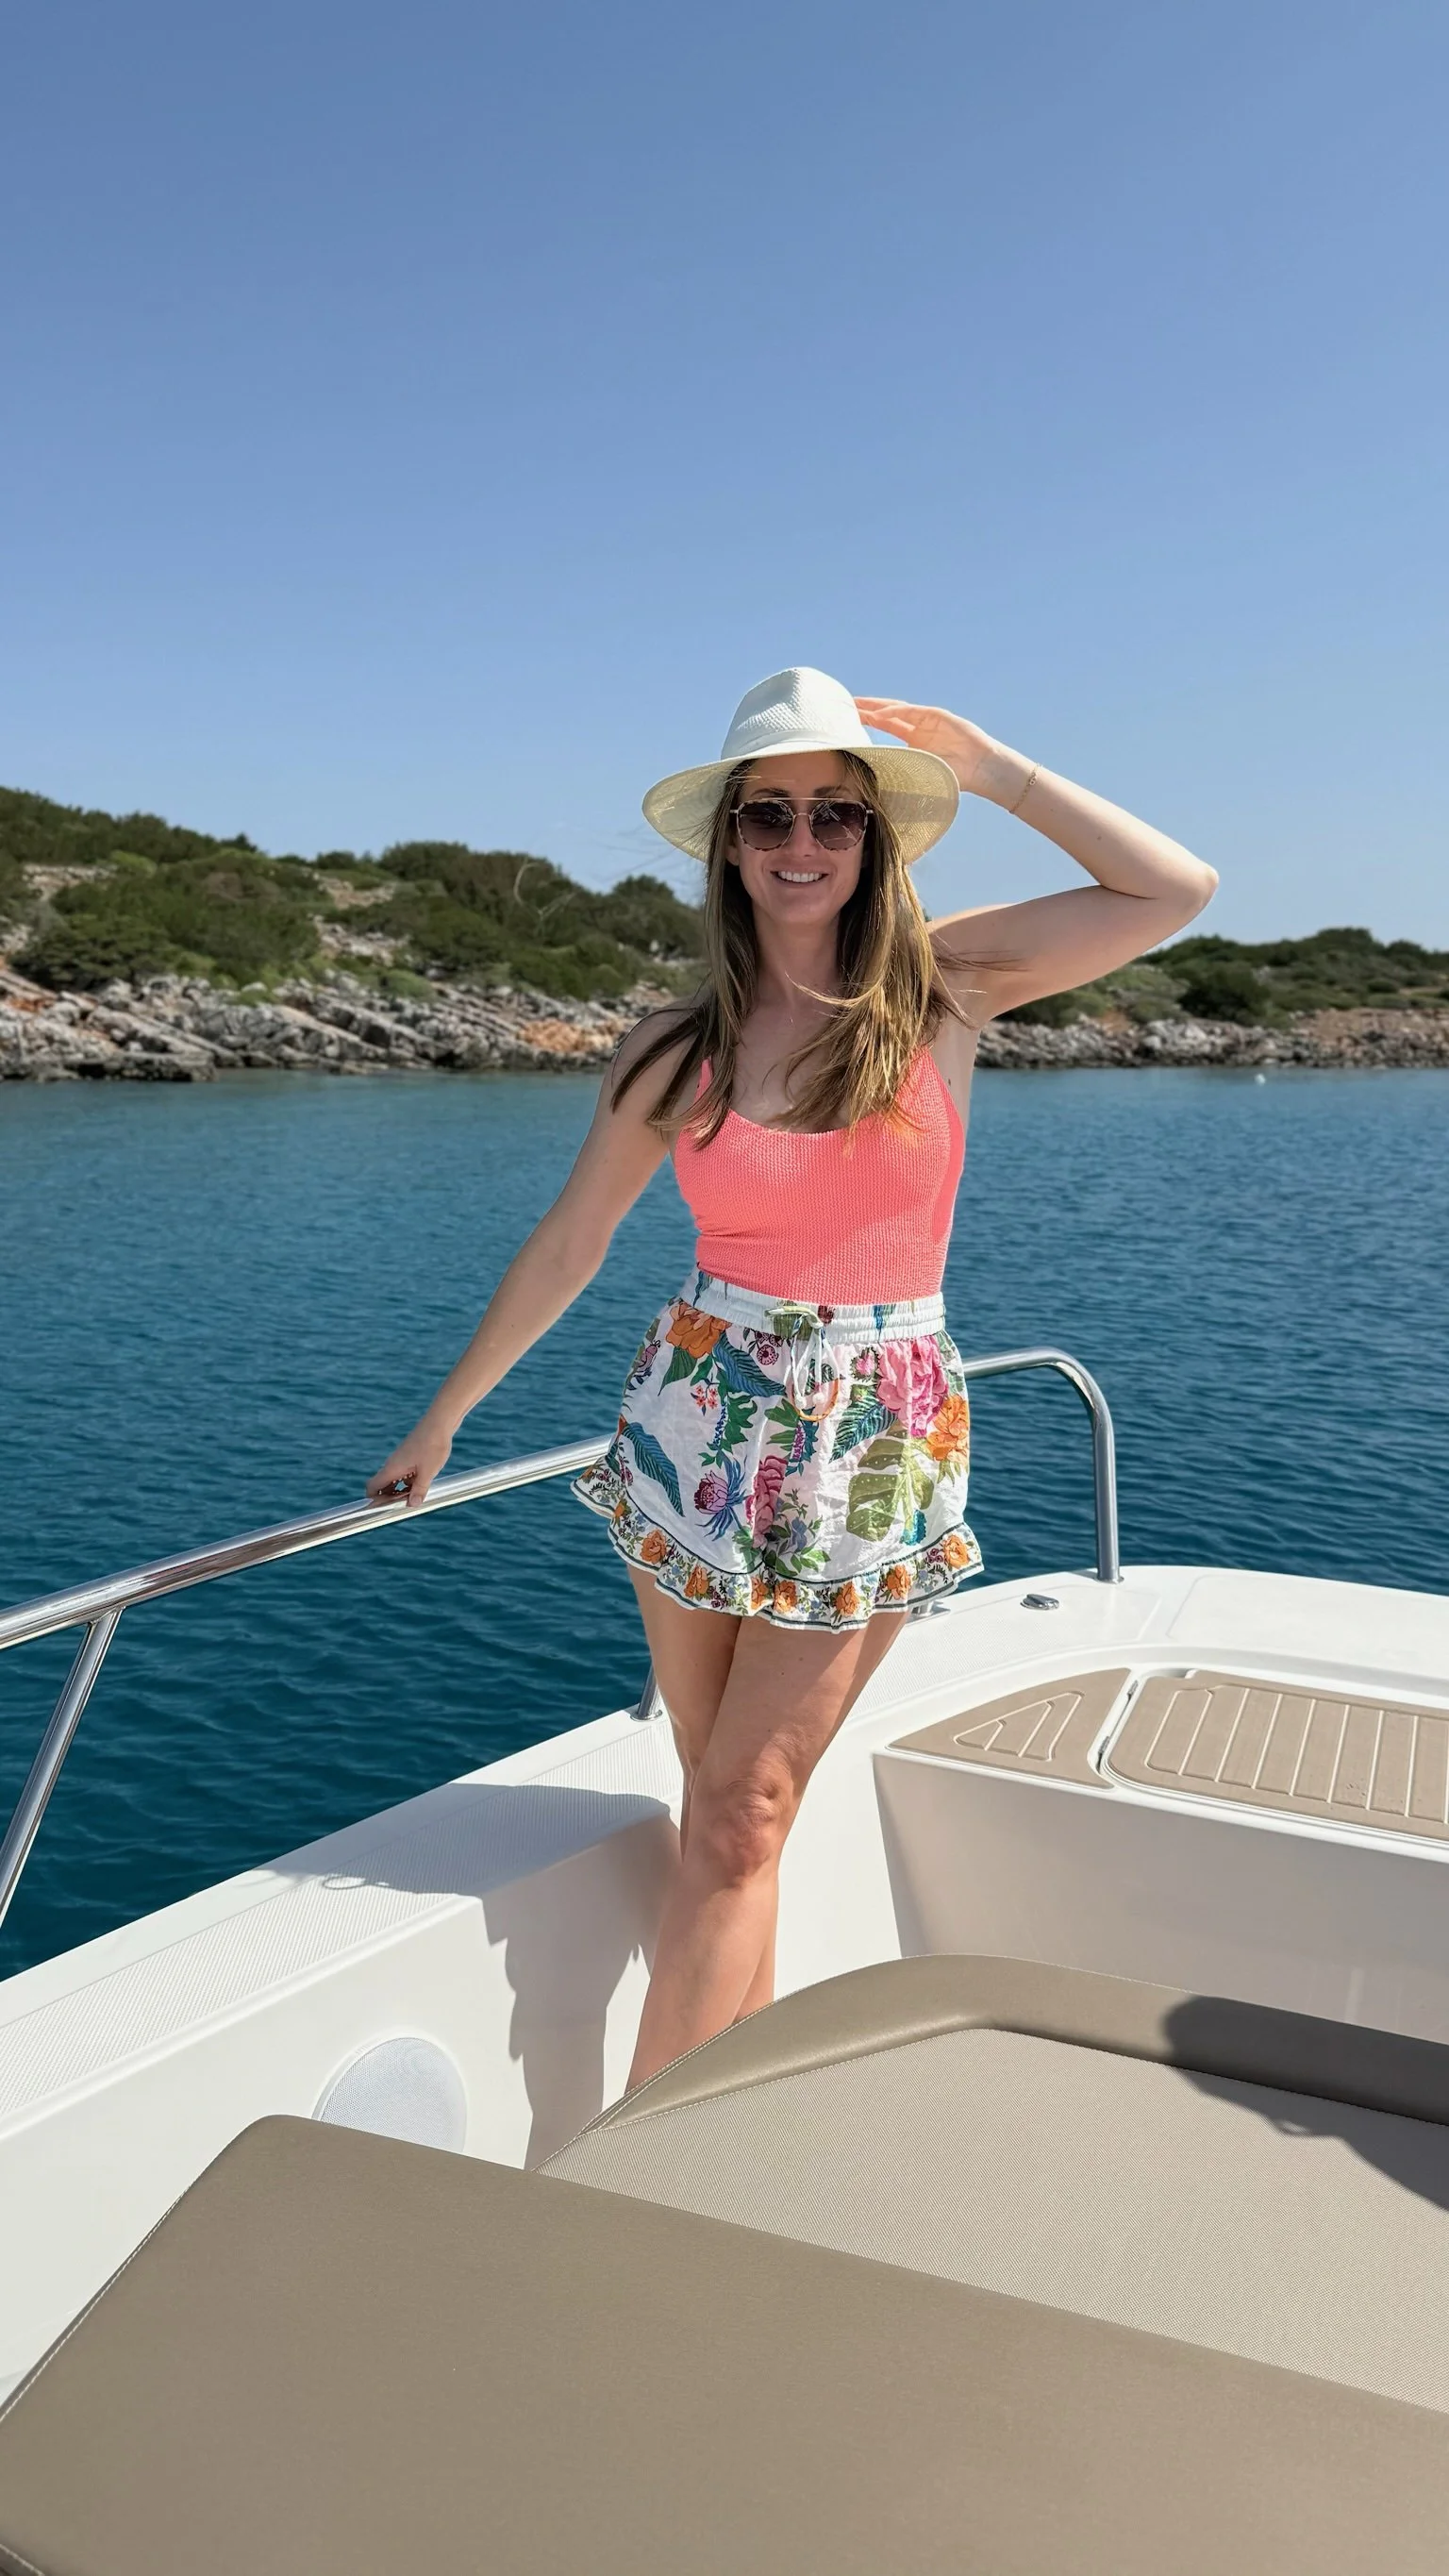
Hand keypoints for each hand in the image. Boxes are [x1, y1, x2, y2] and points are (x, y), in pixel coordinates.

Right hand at [366, 1419, 452, 1510]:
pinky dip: (409, 1481)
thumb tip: (412, 1505)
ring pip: (395, 1480)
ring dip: (402, 1490)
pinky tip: (423, 1483)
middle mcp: (392, 1464)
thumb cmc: (433, 1445)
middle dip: (391, 1498)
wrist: (440, 1422)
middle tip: (406, 1505)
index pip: (372, 1487)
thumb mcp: (428, 1472)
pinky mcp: (409, 1456)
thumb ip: (419, 1490)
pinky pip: (404, 1473)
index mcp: (392, 1468)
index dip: (374, 1501)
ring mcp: (401, 1459)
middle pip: (382, 1486)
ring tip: (417, 1495)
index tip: (386, 1509)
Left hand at [854, 698, 1006, 797]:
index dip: (866, 721)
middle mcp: (918, 727)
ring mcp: (928, 719)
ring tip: (856, 704)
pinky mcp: (938, 716)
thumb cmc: (955, 777)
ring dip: (875, 706)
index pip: (884, 726)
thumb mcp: (923, 775)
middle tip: (843, 704)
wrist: (982, 770)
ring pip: (896, 709)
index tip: (846, 720)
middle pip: (886, 713)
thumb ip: (906, 776)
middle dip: (865, 708)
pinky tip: (878, 714)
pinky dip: (895, 713)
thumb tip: (877, 792)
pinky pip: (912, 713)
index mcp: (913, 740)